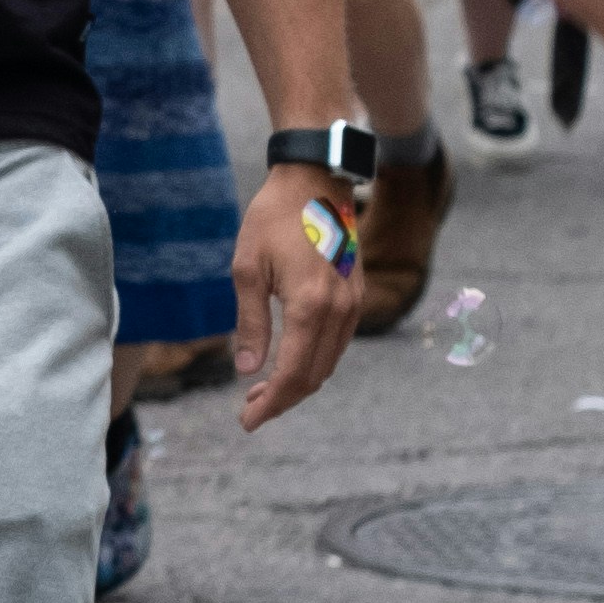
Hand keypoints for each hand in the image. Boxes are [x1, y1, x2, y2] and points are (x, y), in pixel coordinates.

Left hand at [229, 163, 364, 428]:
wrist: (314, 180)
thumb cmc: (272, 219)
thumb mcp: (247, 269)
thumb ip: (250, 324)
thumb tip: (247, 370)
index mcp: (310, 306)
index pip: (292, 374)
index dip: (270, 404)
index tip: (247, 422)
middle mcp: (339, 311)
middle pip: (314, 377)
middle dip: (282, 400)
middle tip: (249, 411)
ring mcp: (353, 304)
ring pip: (328, 364)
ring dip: (298, 384)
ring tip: (261, 392)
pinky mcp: (356, 296)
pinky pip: (337, 344)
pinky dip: (314, 362)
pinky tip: (287, 362)